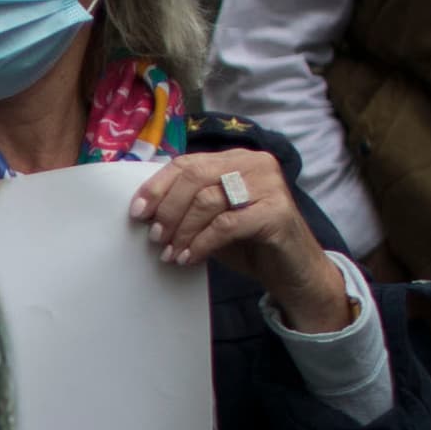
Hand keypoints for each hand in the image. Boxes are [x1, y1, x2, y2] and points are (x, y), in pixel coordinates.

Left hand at [131, 151, 346, 327]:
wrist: (293, 271)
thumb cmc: (249, 242)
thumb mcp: (212, 219)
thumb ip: (187, 206)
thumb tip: (145, 211)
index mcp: (236, 158)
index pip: (187, 163)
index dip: (158, 187)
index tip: (137, 213)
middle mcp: (255, 163)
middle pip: (195, 177)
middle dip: (168, 209)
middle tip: (155, 237)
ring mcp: (270, 185)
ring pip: (208, 200)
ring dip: (182, 230)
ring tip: (170, 253)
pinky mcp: (277, 212)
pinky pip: (226, 224)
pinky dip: (201, 243)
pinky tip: (189, 258)